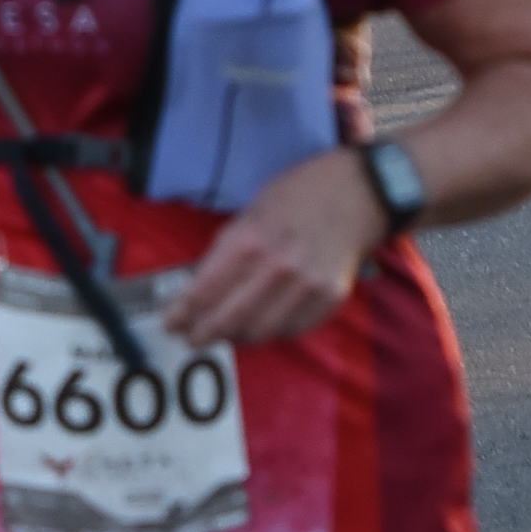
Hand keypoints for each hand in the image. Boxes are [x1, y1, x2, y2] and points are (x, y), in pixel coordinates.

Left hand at [160, 150, 386, 348]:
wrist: (360, 193)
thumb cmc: (300, 194)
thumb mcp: (252, 210)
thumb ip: (228, 249)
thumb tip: (198, 284)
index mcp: (250, 240)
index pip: (203, 291)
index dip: (181, 313)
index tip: (170, 323)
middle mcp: (276, 268)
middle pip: (227, 319)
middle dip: (203, 333)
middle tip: (191, 339)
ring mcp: (306, 286)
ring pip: (258, 331)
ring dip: (235, 337)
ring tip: (224, 334)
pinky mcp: (328, 299)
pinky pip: (290, 330)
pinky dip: (270, 331)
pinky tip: (259, 325)